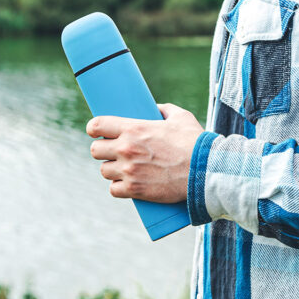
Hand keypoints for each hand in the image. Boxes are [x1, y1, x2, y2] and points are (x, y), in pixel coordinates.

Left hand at [86, 103, 203, 202]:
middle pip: (95, 151)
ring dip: (112, 170)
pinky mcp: (135, 189)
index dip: (93, 129)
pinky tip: (127, 184)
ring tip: (124, 169)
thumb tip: (156, 109)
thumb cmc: (195, 142)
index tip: (96, 132)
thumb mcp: (181, 117)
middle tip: (114, 153)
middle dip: (103, 151)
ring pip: (104, 171)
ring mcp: (128, 170)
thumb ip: (165, 110)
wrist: (204, 170)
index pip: (97, 125)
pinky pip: (114, 190)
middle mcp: (126, 149)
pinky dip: (119, 188)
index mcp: (133, 129)